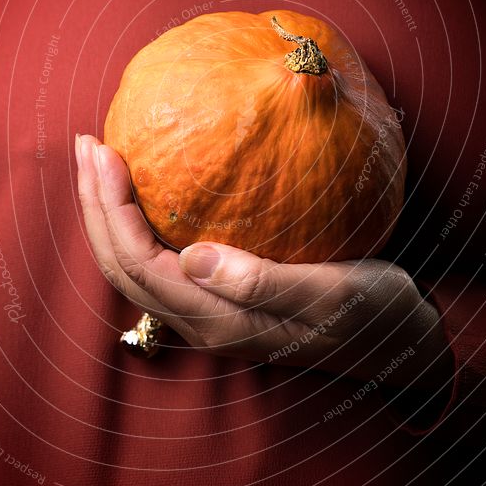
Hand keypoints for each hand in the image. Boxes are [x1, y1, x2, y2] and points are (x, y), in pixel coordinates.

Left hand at [76, 134, 451, 389]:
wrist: (400, 340)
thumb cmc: (373, 313)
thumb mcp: (331, 294)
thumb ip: (263, 284)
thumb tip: (193, 258)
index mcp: (221, 323)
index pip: (141, 264)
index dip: (113, 210)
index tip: (106, 152)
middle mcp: (204, 324)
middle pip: (123, 267)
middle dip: (95, 207)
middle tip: (86, 145)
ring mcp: (212, 315)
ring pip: (136, 267)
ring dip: (110, 215)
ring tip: (101, 163)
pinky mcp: (225, 301)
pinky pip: (162, 262)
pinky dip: (140, 224)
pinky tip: (146, 193)